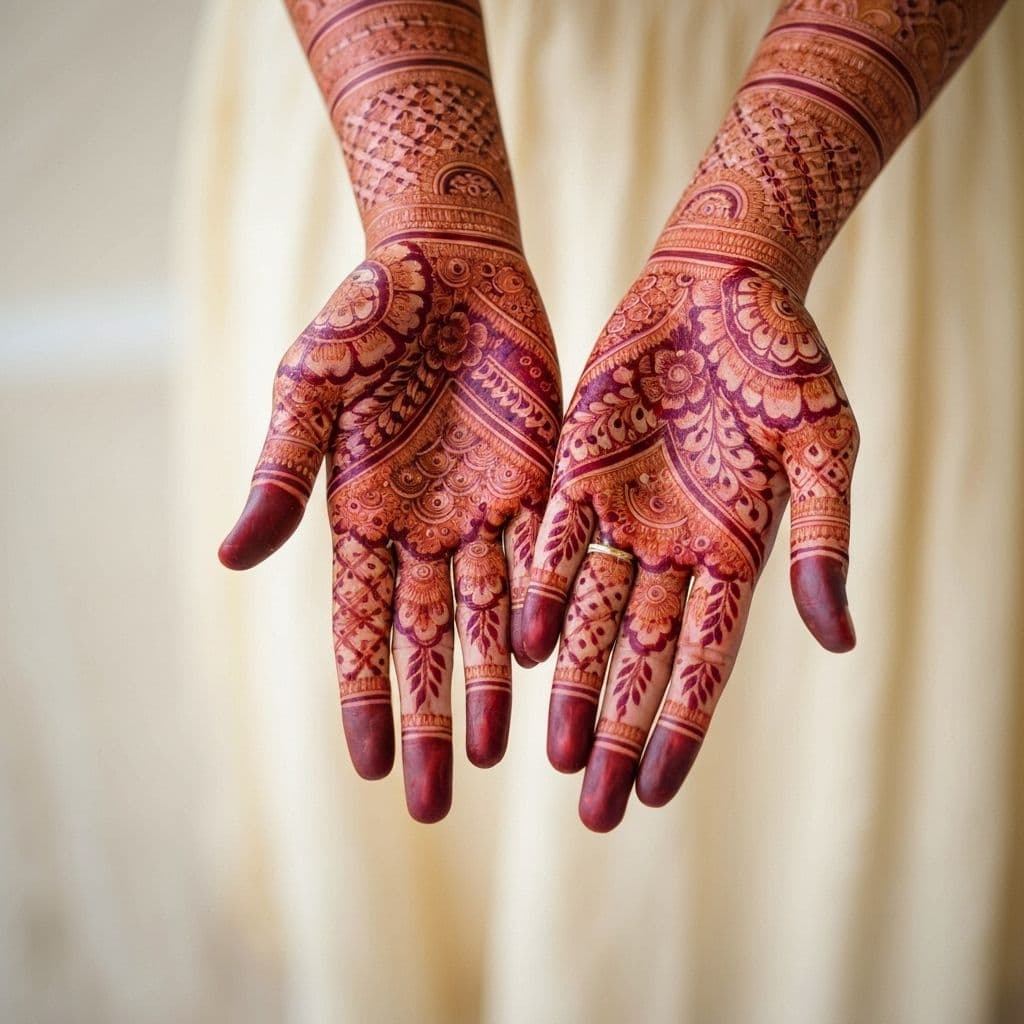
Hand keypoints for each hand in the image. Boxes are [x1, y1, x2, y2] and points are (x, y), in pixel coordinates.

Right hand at [220, 239, 559, 821]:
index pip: (360, 627)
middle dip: (427, 719)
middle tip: (432, 801)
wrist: (450, 264)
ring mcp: (482, 511)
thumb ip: (282, 471)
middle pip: (425, 641)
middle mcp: (422, 529)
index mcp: (360, 516)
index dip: (364, 695)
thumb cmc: (366, 317)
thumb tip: (231, 557)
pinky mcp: (540, 484)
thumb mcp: (310, 389)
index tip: (368, 763)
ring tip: (495, 756)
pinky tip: (547, 668)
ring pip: (487, 616)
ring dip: (488, 685)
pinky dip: (542, 613)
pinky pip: (544, 560)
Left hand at [520, 259, 856, 830]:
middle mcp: (673, 547)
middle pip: (643, 658)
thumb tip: (839, 638)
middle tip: (594, 807)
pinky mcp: (577, 473)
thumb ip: (821, 538)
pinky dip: (544, 594)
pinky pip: (554, 544)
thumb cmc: (784, 358)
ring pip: (593, 616)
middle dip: (620, 730)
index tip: (655, 793)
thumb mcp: (820, 446)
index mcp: (736, 552)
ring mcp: (621, 513)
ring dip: (575, 682)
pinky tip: (525, 647)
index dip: (682, 728)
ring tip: (554, 753)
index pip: (706, 660)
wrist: (718, 283)